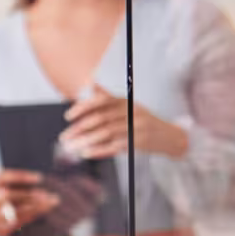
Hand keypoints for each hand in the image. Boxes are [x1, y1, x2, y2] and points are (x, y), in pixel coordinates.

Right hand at [0, 170, 57, 235]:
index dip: (21, 177)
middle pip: (6, 195)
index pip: (1, 177)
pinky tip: (40, 212)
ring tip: (49, 203)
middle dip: (28, 194)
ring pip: (12, 212)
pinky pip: (14, 223)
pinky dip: (29, 217)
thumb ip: (12, 181)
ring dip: (33, 208)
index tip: (40, 178)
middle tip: (48, 194)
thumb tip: (37, 178)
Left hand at [61, 85, 187, 158]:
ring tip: (71, 147)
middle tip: (64, 137)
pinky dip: (99, 150)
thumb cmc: (142, 120)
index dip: (82, 108)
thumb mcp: (128, 105)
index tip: (67, 116)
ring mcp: (137, 127)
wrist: (170, 136)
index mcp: (126, 101)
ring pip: (106, 133)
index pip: (101, 101)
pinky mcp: (139, 142)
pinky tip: (86, 153)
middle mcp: (131, 112)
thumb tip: (90, 82)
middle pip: (100, 119)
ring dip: (85, 141)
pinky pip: (115, 147)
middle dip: (79, 128)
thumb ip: (108, 96)